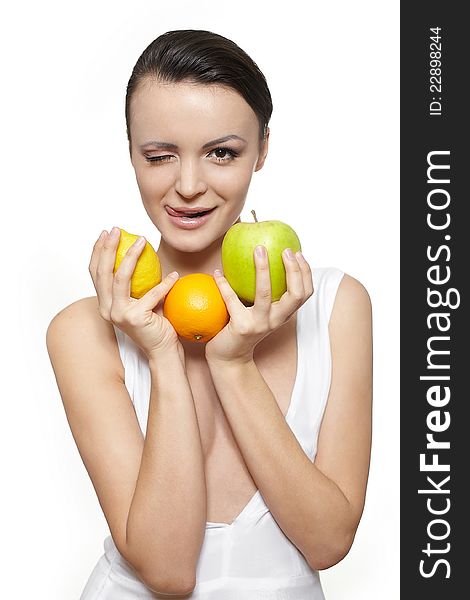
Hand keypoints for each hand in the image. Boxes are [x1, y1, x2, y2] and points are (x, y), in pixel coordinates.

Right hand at [88, 228, 182, 360]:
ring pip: (120, 278)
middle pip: (103, 272)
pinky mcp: (135, 318)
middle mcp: (107, 309)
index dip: (98, 251)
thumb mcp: (142, 300)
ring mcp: (119, 314)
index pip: (95, 273)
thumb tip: (138, 252)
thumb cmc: (155, 323)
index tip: (106, 233)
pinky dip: (164, 284)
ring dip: (131, 256)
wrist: (163, 350)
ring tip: (142, 241)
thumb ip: (137, 283)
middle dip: (107, 247)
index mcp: (105, 304)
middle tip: (116, 229)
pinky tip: (174, 275)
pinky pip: (152, 294)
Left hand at [205, 247, 313, 364]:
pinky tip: (217, 272)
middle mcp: (276, 320)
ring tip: (258, 250)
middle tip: (284, 249)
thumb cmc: (243, 328)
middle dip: (293, 269)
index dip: (305, 272)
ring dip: (263, 269)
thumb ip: (265, 293)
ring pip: (266, 294)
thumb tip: (262, 256)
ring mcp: (260, 324)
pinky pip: (232, 299)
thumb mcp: (259, 312)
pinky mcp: (241, 327)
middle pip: (295, 294)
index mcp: (283, 315)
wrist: (229, 358)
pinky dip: (223, 284)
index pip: (305, 293)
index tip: (297, 252)